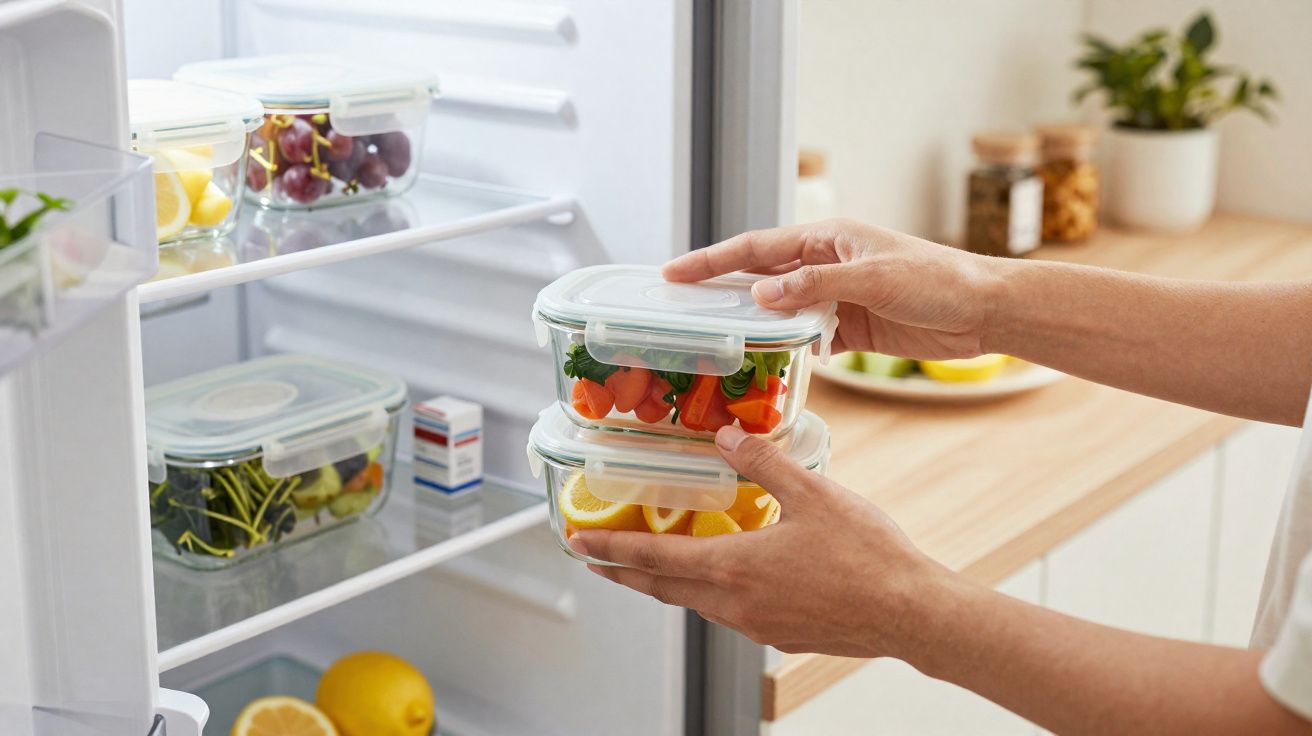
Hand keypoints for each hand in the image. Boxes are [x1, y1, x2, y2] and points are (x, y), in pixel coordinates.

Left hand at [567, 425, 946, 657]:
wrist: (910, 613)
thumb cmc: (867, 557)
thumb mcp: (812, 493)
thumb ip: (763, 463)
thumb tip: (727, 437)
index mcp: (732, 566)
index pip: (652, 557)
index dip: (610, 548)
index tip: (577, 543)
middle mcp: (734, 603)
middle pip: (662, 587)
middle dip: (625, 570)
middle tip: (596, 558)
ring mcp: (756, 625)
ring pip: (695, 602)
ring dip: (666, 582)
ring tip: (653, 563)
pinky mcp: (779, 635)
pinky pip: (728, 612)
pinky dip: (707, 593)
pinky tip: (723, 577)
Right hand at [662, 219, 1006, 359]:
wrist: (984, 311)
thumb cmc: (937, 281)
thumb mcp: (873, 279)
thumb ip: (814, 287)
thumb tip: (760, 294)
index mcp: (826, 239)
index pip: (755, 248)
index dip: (711, 260)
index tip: (673, 273)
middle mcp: (825, 265)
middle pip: (759, 277)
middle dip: (720, 292)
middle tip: (679, 310)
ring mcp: (835, 298)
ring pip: (779, 311)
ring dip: (752, 327)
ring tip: (714, 344)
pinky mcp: (850, 329)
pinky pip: (805, 339)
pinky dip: (786, 352)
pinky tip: (766, 368)